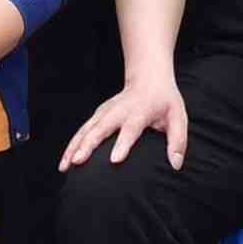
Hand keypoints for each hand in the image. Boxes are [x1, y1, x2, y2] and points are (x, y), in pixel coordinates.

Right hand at [64, 77, 191, 170]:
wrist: (148, 77)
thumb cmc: (164, 100)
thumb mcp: (178, 116)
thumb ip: (178, 140)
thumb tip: (176, 165)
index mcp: (140, 112)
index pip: (130, 129)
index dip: (123, 144)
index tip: (114, 160)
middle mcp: (119, 111)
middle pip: (100, 128)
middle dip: (88, 145)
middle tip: (78, 161)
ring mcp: (105, 111)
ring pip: (86, 129)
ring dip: (74, 146)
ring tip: (65, 166)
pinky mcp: (98, 115)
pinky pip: (82, 131)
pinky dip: (72, 145)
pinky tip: (65, 162)